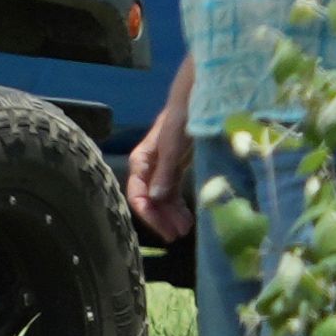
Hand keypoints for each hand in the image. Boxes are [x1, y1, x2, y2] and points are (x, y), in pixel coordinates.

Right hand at [123, 88, 194, 240]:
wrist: (198, 99)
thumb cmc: (182, 118)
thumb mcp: (174, 145)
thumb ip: (165, 172)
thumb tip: (155, 199)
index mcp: (142, 161)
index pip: (138, 194)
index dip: (149, 215)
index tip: (166, 231)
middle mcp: (149, 166)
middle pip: (149, 199)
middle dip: (161, 218)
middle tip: (177, 236)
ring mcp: (163, 167)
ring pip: (162, 197)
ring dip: (171, 214)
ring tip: (185, 229)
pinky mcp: (176, 166)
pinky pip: (173, 191)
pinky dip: (179, 205)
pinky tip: (188, 216)